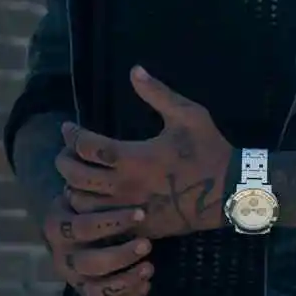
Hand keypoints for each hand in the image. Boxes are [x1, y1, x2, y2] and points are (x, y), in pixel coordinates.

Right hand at [37, 193, 155, 295]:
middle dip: (120, 255)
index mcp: (57, 227)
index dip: (111, 222)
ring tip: (149, 267)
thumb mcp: (86, 189)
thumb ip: (93, 182)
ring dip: (125, 281)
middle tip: (147, 244)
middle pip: (88, 263)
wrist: (79, 224)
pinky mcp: (90, 295)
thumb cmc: (90, 203)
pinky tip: (146, 285)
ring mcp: (75, 279)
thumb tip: (90, 148)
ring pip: (96, 290)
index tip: (141, 214)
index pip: (81, 227)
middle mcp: (62, 257)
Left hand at [56, 66, 233, 239]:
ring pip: (81, 203)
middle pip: (75, 175)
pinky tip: (97, 202)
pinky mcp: (139, 226)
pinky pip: (102, 224)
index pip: (85, 146)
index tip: (68, 128)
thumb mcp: (188, 115)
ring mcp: (129, 209)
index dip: (71, 134)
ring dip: (74, 188)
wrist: (231, 191)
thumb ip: (157, 93)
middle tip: (68, 153)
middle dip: (64, 161)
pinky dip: (92, 213)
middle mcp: (124, 185)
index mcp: (132, 157)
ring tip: (79, 178)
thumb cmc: (208, 150)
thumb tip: (134, 70)